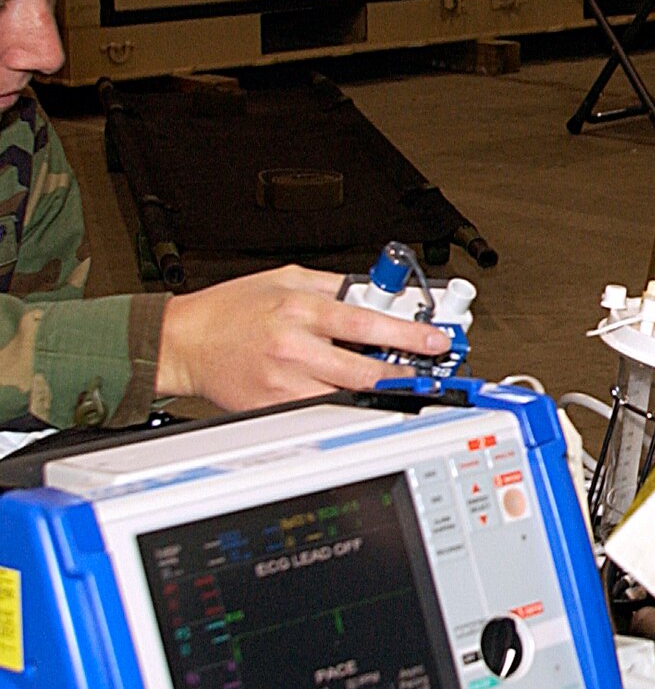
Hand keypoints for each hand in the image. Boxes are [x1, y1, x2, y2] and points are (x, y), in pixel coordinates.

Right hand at [158, 264, 450, 409]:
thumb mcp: (286, 279)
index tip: (437, 340)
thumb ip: (334, 285)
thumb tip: (376, 292)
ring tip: (395, 379)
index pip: (367, 324)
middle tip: (428, 369)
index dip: (409, 335)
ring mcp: (284, 382)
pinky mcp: (274, 406)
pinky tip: (353, 392)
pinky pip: (321, 409)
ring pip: (348, 395)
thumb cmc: (230, 309)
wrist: (183, 342)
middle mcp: (295, 348)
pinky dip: (344, 402)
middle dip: (405, 371)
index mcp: (300, 310)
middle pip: (365, 369)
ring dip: (377, 389)